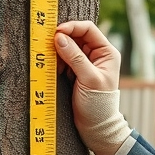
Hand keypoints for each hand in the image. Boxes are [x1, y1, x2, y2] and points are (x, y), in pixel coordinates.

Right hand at [54, 21, 130, 154]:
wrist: (95, 127)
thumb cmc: (98, 104)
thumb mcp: (88, 79)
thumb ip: (74, 57)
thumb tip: (59, 38)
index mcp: (107, 52)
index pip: (88, 30)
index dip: (72, 27)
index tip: (56, 32)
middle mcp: (97, 54)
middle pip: (77, 36)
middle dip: (62, 39)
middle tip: (47, 43)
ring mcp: (86, 63)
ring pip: (68, 47)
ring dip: (57, 50)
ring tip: (50, 60)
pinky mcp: (75, 71)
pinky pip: (63, 59)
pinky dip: (56, 61)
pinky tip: (52, 67)